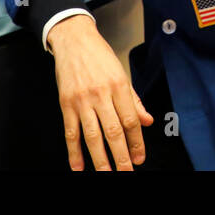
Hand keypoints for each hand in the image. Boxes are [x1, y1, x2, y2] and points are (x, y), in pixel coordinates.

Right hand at [48, 14, 153, 170]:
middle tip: (127, 172)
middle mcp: (101, 94)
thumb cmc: (100, 56)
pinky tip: (78, 166)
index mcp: (119, 86)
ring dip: (100, 159)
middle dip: (121, 156)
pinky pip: (70, 132)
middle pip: (113, 131)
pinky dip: (74, 152)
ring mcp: (82, 100)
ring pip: (92, 136)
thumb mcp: (122, 74)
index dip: (137, 142)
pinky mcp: (66, 104)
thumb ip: (134, 100)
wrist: (74, 40)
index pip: (130, 120)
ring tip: (107, 174)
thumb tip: (148, 121)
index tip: (140, 158)